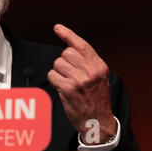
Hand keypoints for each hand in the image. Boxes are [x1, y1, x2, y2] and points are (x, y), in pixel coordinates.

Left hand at [47, 24, 116, 144]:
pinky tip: (62, 88)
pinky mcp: (68, 88)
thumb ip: (87, 62)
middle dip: (64, 62)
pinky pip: (52, 75)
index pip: (81, 45)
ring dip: (58, 73)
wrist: (97, 122)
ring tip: (68, 83)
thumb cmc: (96, 99)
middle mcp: (90, 71)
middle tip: (70, 75)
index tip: (57, 28)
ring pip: (57, 64)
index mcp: (99, 66)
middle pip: (65, 53)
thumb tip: (69, 47)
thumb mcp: (99, 77)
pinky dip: (54, 81)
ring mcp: (79, 80)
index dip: (68, 35)